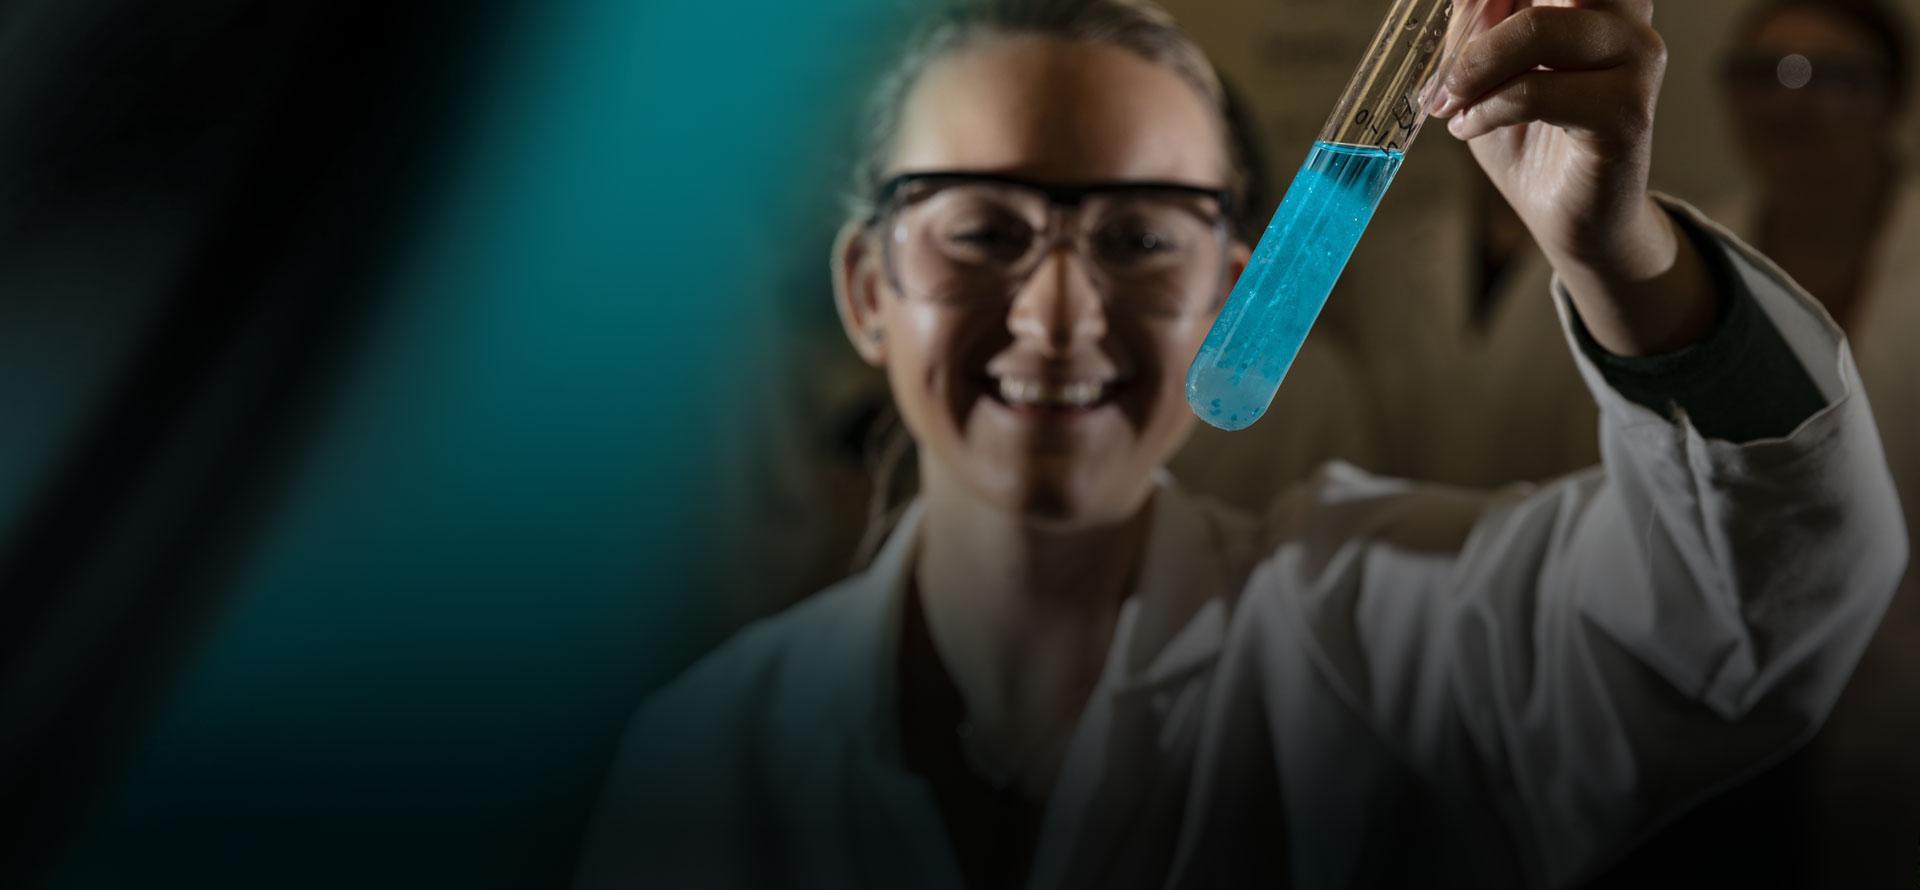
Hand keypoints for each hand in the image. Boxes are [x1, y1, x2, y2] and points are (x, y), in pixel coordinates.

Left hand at [1432, 0, 1716, 355]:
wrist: (1568, 216)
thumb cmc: (1529, 140)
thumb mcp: (1486, 74)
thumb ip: (1475, 28)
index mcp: (1594, 3)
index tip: (1458, 15)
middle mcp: (1625, 20)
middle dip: (1484, 16)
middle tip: (1449, 64)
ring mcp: (1635, 61)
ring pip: (1539, 30)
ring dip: (1478, 65)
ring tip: (1450, 102)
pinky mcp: (1625, 112)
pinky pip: (1535, 92)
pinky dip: (1487, 109)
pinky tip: (1468, 127)